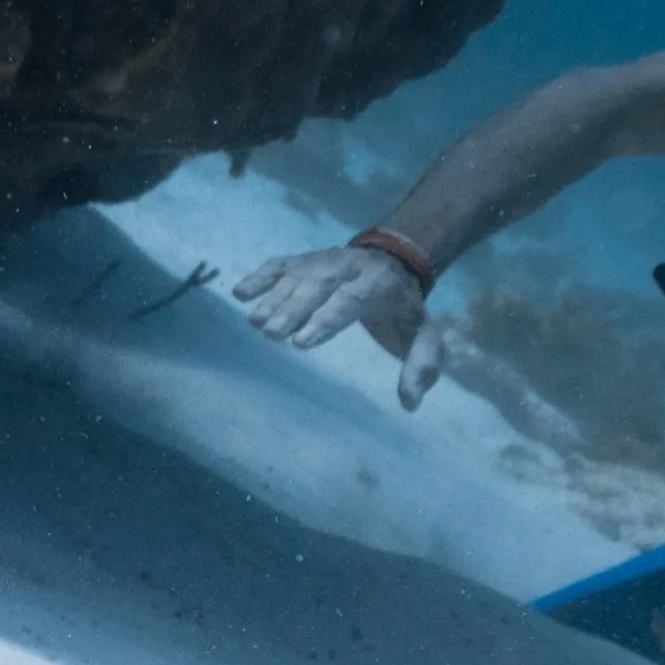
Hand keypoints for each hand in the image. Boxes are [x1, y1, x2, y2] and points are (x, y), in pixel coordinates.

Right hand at [237, 240, 447, 403]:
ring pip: (297, 275)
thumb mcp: (425, 335)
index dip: (325, 319)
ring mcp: (324, 260)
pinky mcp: (305, 260)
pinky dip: (261, 277)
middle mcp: (349, 266)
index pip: (351, 299)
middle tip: (270, 333)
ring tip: (254, 322)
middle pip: (318, 284)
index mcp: (379, 283)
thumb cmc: (403, 309)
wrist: (396, 261)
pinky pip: (281, 265)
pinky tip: (240, 294)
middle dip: (294, 308)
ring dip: (274, 296)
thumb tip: (409, 404)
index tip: (301, 342)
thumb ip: (422, 366)